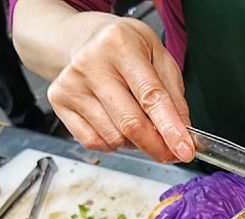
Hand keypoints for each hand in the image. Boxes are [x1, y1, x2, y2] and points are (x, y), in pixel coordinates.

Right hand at [47, 18, 194, 161]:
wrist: (86, 39)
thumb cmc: (127, 49)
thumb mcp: (159, 58)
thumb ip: (174, 97)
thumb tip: (185, 134)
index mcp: (120, 44)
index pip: (151, 97)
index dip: (171, 130)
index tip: (185, 151)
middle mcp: (90, 62)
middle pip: (130, 124)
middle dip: (157, 146)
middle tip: (171, 153)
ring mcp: (71, 84)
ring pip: (114, 137)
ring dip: (135, 142)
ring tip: (137, 121)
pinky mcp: (59, 101)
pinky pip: (93, 142)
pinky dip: (113, 143)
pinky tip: (115, 124)